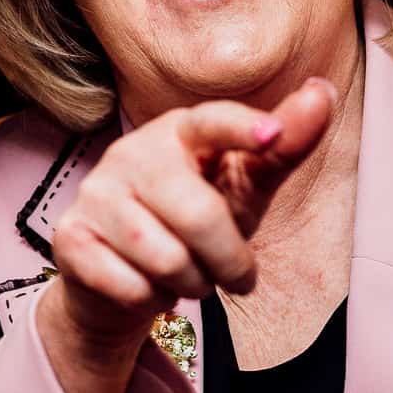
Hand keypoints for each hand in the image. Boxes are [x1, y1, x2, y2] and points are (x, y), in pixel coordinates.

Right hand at [39, 78, 336, 392]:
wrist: (120, 281)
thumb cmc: (192, 225)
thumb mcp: (243, 189)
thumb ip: (282, 148)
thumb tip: (322, 92)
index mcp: (179, 131)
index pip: (211, 121)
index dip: (242, 128)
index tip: (271, 136)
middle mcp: (131, 152)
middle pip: (198, 215)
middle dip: (229, 261)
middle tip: (236, 276)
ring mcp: (96, 193)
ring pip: (165, 258)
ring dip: (192, 284)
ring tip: (188, 277)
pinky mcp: (70, 237)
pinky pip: (131, 286)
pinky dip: (152, 300)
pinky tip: (147, 286)